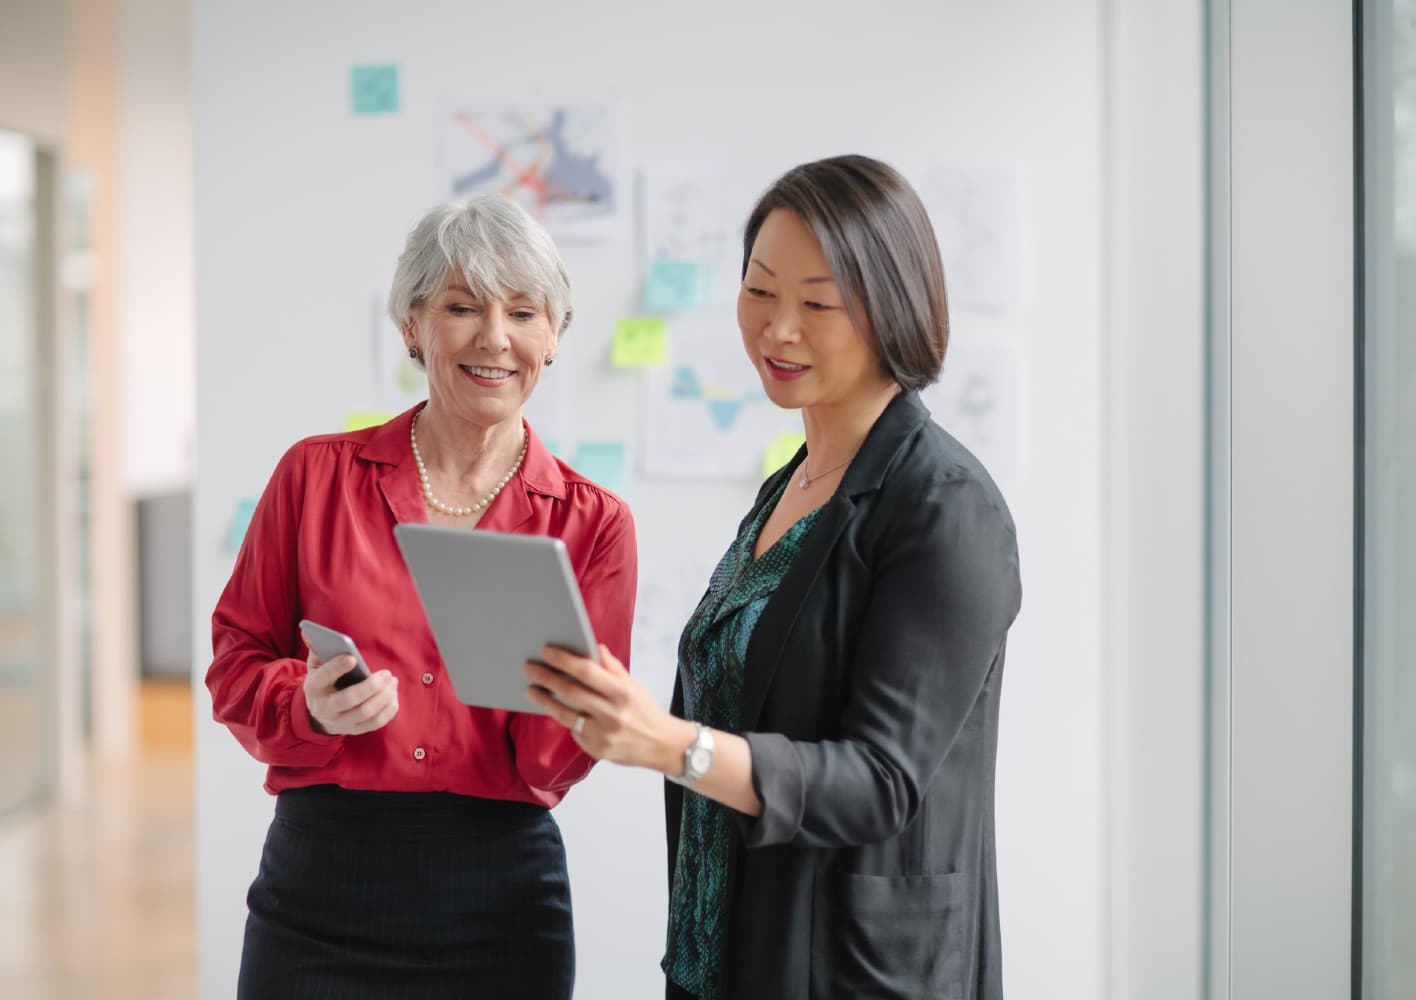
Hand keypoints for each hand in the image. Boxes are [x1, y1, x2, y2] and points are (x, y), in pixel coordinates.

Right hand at [304, 651, 399, 735]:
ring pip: (366, 713)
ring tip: (392, 680)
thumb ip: (316, 649)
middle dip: (371, 686)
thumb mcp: (315, 666)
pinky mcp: (356, 729)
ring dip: (384, 696)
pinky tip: (393, 694)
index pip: (324, 677)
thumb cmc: (323, 682)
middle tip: (386, 673)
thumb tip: (308, 631)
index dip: (337, 667)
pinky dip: (389, 708)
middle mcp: (326, 708)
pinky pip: (376, 722)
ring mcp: (341, 722)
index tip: (352, 658)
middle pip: (349, 699)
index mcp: (314, 688)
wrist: (320, 714)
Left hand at [524, 644, 694, 773]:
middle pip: (571, 692)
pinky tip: (554, 709)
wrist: (663, 746)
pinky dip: (564, 718)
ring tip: (531, 689)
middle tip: (529, 668)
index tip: (546, 651)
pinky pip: (574, 731)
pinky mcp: (596, 750)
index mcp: (622, 693)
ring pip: (566, 715)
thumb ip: (613, 668)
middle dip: (546, 678)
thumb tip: (595, 647)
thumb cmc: (646, 712)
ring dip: (545, 700)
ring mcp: (602, 734)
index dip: (564, 660)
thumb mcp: (634, 687)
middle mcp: (612, 714)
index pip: (587, 672)